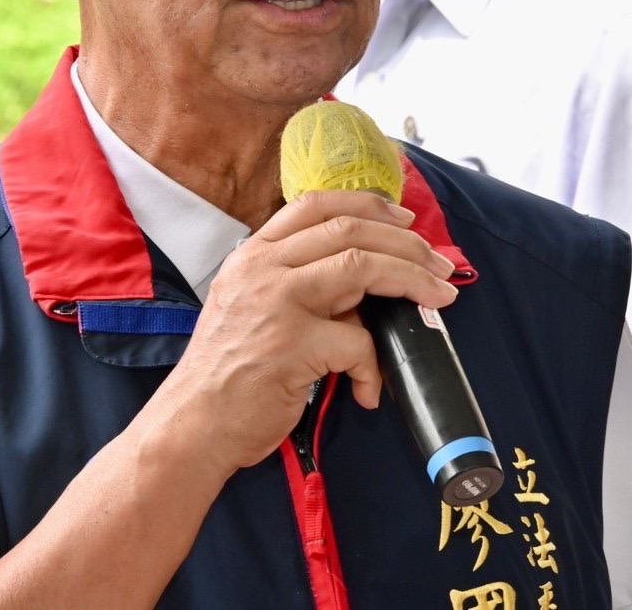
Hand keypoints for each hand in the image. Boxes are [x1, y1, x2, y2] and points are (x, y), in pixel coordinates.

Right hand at [159, 189, 458, 475]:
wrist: (191, 426)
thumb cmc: (226, 374)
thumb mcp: (251, 308)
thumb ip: (298, 285)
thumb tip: (364, 284)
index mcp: (253, 255)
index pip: (315, 205)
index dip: (367, 205)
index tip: (403, 218)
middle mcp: (262, 268)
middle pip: (350, 231)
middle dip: (406, 244)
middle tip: (440, 264)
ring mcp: (276, 303)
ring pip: (361, 267)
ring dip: (411, 280)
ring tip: (439, 297)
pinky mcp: (292, 345)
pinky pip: (357, 343)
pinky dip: (373, 367)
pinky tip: (368, 389)